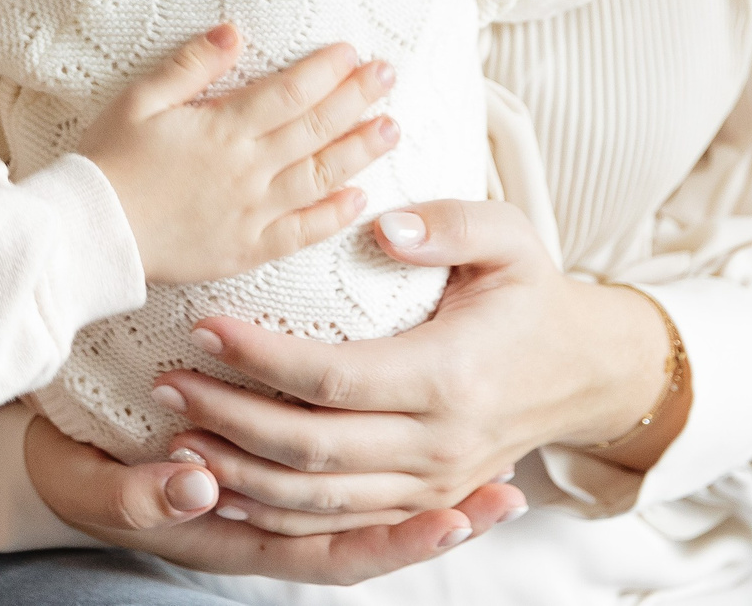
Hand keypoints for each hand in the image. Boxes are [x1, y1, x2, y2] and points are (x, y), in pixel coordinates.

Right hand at [23, 415, 525, 582]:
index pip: (331, 551)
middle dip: (439, 527)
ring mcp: (269, 510)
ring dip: (433, 503)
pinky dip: (397, 477)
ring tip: (503, 484)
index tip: (454, 519)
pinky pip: (346, 488)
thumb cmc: (70, 469)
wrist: (48, 461)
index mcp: (232, 538)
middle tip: (507, 497)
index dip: (395, 542)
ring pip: (365, 516)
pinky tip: (445, 459)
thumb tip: (200, 483)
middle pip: (367, 540)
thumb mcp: (91, 486)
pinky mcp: (269, 474)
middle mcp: (263, 533)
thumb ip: (138, 495)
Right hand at [75, 25, 396, 286]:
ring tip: (391, 128)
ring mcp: (251, 212)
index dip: (326, 70)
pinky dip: (333, 215)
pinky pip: (301, 233)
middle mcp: (246, 169)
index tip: (353, 51)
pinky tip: (358, 197)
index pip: (289, 92)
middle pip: (314, 128)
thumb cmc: (109, 160)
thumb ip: (191, 65)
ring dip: (359, 151)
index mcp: (221, 128)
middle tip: (389, 75)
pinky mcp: (246, 250)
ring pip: (319, 177)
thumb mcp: (140, 99)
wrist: (92, 231)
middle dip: (357, 98)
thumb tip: (235, 32)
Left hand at [152, 201, 674, 529]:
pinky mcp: (422, 505)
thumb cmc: (532, 294)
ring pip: (316, 501)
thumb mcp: (510, 237)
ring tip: (177, 436)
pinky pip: (338, 527)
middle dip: (228, 419)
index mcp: (450, 377)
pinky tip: (224, 488)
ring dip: (239, 474)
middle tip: (167, 384)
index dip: (261, 358)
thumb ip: (450, 223)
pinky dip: (275, 515)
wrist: (583, 370)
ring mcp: (430, 485)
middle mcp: (438, 445)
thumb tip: (384, 227)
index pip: (333, 378)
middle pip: (311, 448)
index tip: (204, 327)